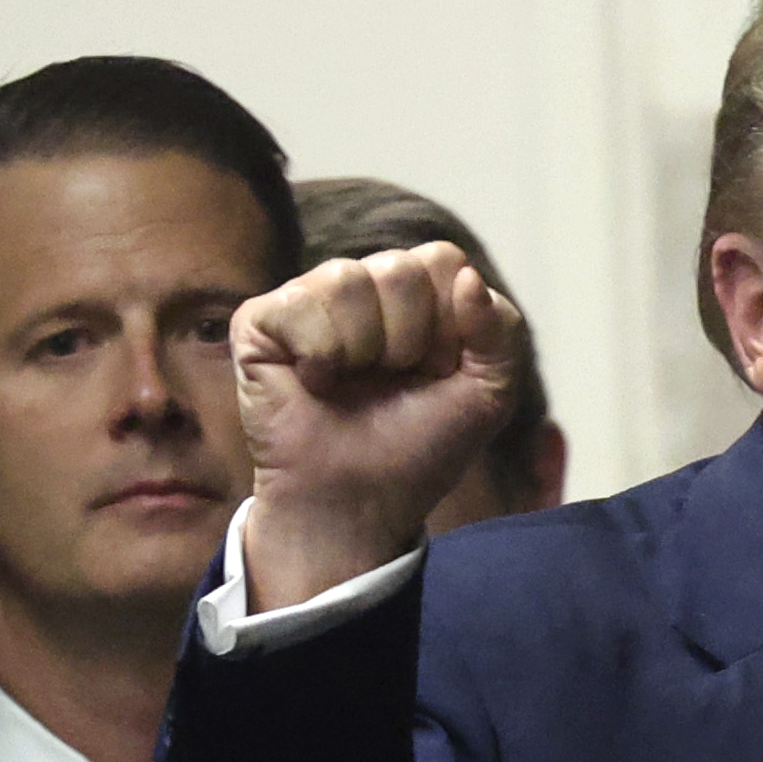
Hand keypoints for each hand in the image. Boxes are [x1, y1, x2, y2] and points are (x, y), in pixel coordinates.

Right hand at [232, 241, 520, 606]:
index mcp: (417, 294)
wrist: (359, 502)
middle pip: (399, 267)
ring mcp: (309, 299)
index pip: (442, 260)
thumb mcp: (488, 395)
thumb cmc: (418, 448)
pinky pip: (300, 305)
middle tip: (392, 381)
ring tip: (351, 383)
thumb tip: (468, 278)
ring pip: (348, 279)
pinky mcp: (261, 321)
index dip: (448, 323)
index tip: (438, 372)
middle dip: (408, 339)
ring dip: (363, 349)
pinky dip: (318, 355)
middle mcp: (362, 286)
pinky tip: (313, 382)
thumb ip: (501, 331)